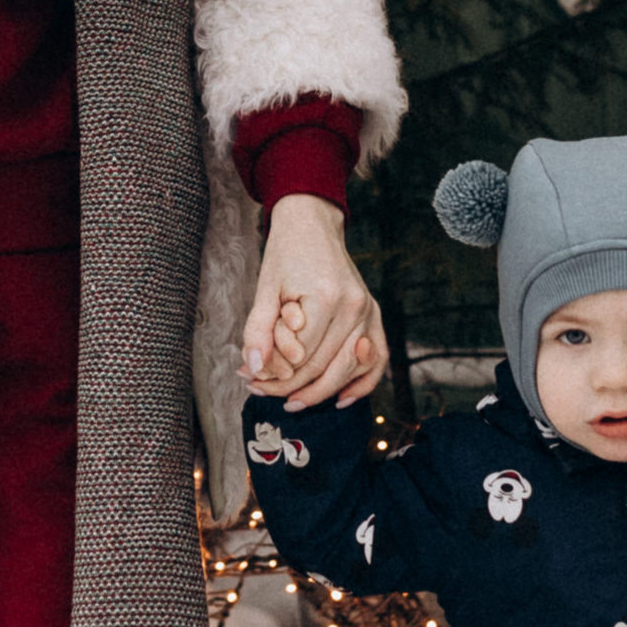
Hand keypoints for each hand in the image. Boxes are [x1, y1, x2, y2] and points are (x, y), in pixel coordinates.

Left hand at [241, 193, 386, 410]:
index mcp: (326, 298)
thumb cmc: (285, 254)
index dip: (274, 375)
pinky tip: (340, 399)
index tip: (250, 381)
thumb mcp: (265, 289)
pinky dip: (361, 384)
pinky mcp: (374, 314)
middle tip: (261, 391)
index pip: (300, 356)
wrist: (313, 225)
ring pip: (347, 370)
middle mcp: (354, 307)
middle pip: (323, 367)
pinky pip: (376, 360)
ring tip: (291, 401)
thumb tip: (253, 368)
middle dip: (290, 386)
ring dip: (319, 392)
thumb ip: (258, 329)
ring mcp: (369, 311)